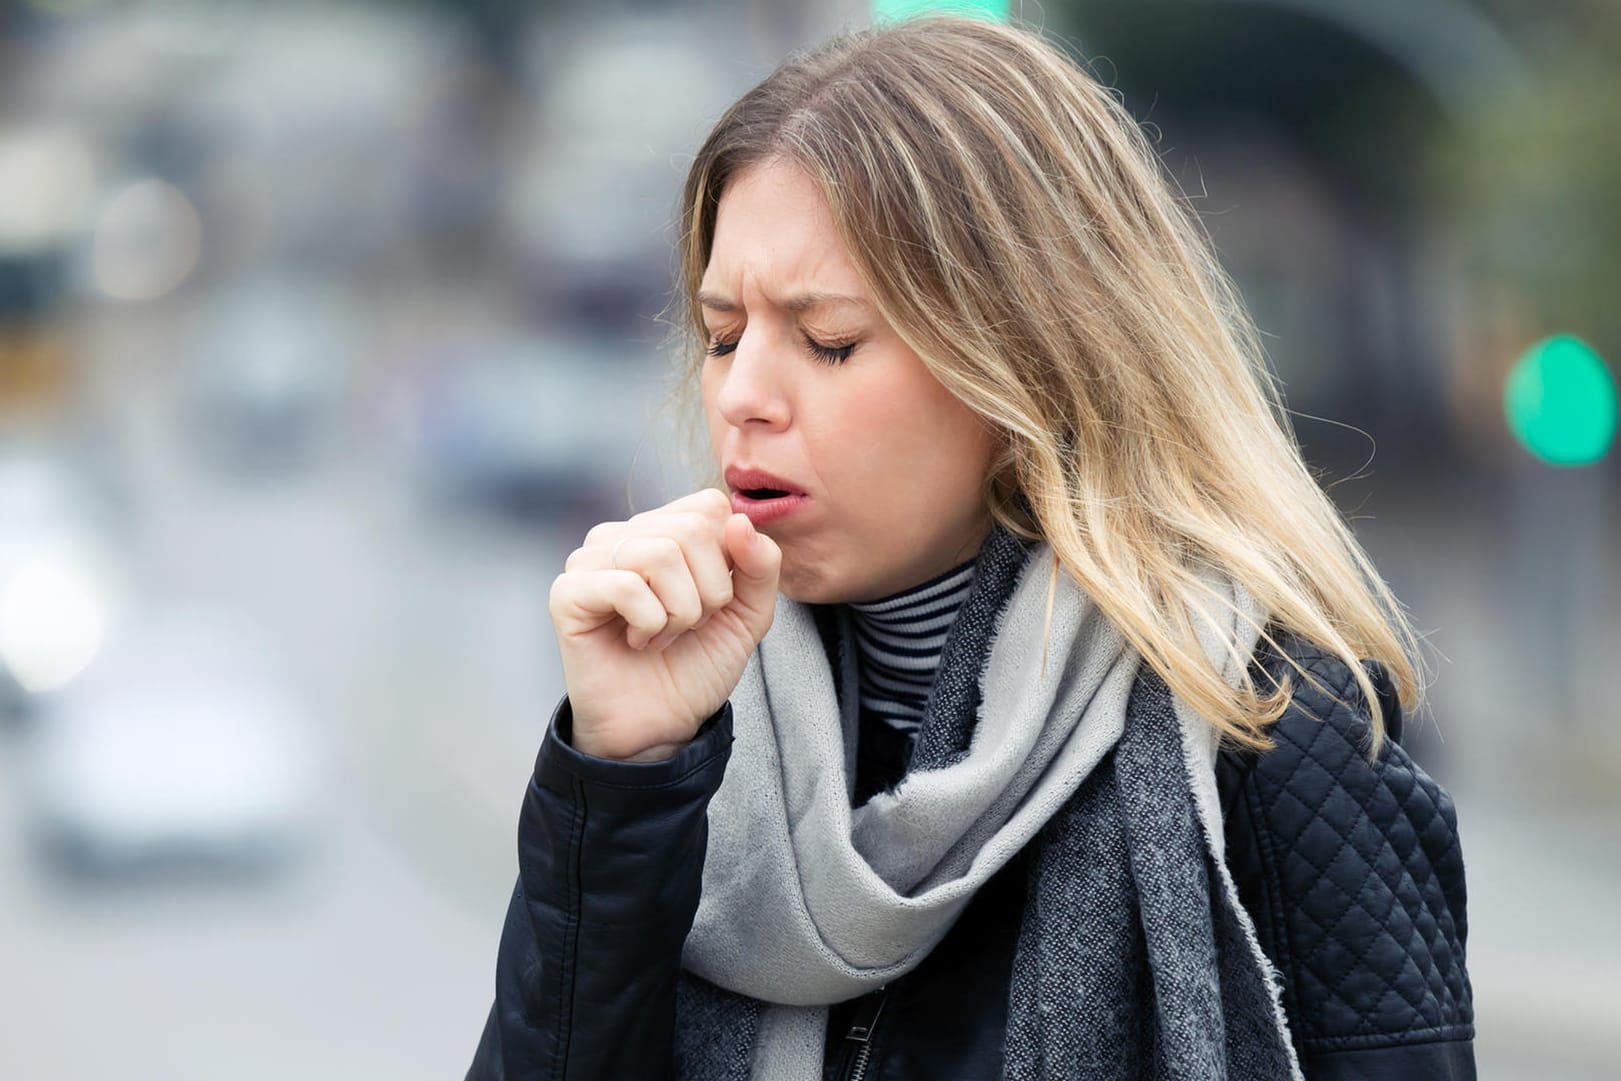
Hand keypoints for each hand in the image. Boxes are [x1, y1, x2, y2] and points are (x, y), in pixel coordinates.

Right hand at [548, 488, 780, 760]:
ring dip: (680, 611)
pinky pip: (626, 586)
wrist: (661, 723)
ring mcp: (590, 560)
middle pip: (690, 529)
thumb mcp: (749, 613)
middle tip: (689, 624)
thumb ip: (760, 565)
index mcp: (663, 529)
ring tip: (664, 634)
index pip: (709, 506)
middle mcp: (623, 535)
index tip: (714, 600)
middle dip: (709, 591)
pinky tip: (638, 642)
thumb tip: (740, 521)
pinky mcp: (567, 593)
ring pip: (660, 555)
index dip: (729, 558)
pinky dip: (649, 623)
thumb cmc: (697, 663)